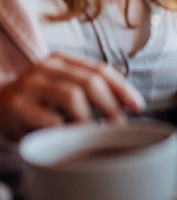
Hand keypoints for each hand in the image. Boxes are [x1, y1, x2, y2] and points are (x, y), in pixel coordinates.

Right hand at [0, 52, 144, 140]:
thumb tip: (127, 107)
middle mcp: (46, 67)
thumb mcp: (62, 90)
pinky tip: (64, 139)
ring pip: (73, 96)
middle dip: (110, 106)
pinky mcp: (16, 105)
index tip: (138, 107)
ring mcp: (30, 84)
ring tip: (88, 134)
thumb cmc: (37, 104)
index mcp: (62, 60)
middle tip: (117, 127)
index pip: (101, 70)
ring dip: (87, 119)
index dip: (123, 89)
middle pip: (91, 81)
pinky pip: (51, 119)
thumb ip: (88, 90)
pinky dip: (64, 131)